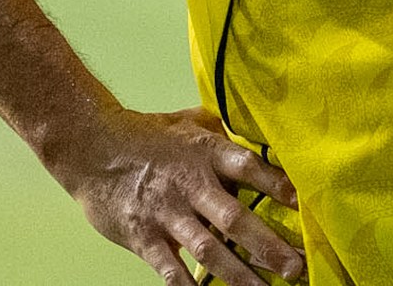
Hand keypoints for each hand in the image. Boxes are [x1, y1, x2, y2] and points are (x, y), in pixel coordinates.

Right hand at [54, 105, 305, 285]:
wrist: (90, 147)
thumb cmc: (143, 134)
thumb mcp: (185, 122)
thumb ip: (218, 132)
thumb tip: (250, 133)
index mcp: (204, 152)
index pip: (247, 167)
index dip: (276, 184)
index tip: (302, 203)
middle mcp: (190, 184)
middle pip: (234, 218)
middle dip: (268, 245)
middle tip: (297, 267)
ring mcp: (167, 213)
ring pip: (209, 250)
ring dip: (239, 275)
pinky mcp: (144, 237)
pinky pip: (170, 269)